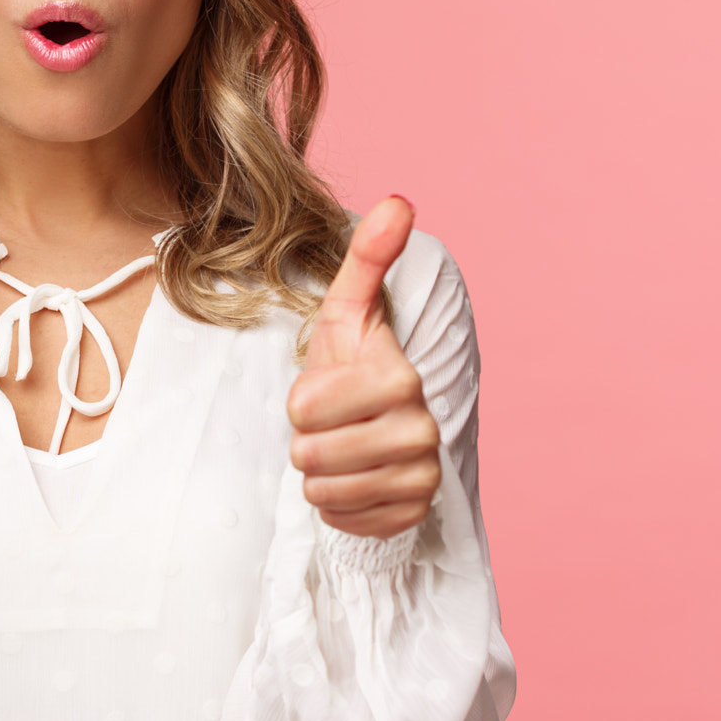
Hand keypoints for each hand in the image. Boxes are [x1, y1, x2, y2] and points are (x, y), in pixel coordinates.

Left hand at [287, 196, 440, 539]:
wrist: (376, 425)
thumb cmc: (351, 364)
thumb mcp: (348, 311)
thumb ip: (368, 258)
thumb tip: (398, 199)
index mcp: (401, 379)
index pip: (305, 409)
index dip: (300, 401)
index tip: (322, 390)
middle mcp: (420, 432)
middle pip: (310, 454)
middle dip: (307, 439)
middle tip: (330, 423)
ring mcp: (420, 479)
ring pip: (322, 491)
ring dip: (320, 471)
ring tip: (342, 447)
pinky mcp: (410, 517)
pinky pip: (342, 520)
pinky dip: (338, 504)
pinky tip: (355, 478)